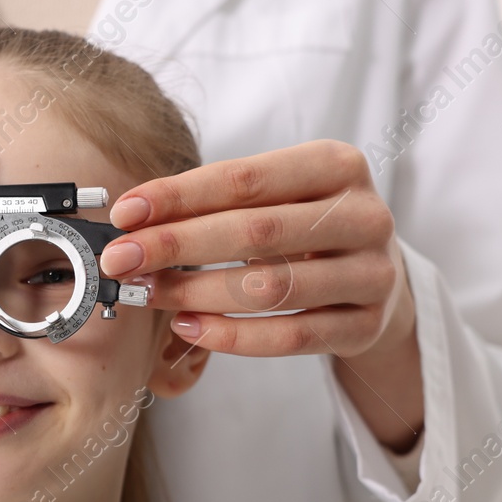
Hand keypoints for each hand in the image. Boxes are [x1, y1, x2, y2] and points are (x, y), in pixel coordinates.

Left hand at [99, 139, 422, 449]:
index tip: (125, 213)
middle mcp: (364, 215)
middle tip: (121, 261)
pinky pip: (290, 337)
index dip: (179, 196)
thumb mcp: (279, 199)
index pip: (246, 179)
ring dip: (198, 293)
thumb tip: (133, 220)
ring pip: (271, 288)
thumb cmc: (310, 230)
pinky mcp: (366, 325)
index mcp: (338, 165)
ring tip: (150, 294)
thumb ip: (219, 203)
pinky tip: (189, 327)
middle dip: (176, 246)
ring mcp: (372, 274)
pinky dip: (232, 335)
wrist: (380, 280)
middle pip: (255, 232)